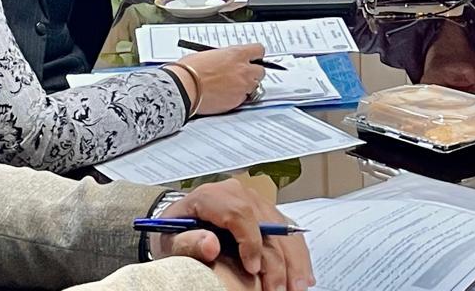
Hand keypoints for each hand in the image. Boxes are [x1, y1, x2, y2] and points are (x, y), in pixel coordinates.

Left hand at [151, 179, 312, 290]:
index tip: (253, 269)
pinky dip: (297, 254)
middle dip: (278, 261)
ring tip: (299, 287)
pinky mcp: (266, 213)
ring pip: (284, 229)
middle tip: (279, 290)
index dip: (251, 242)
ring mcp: (256, 202)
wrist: (181, 220)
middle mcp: (239, 194)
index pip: (240, 214)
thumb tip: (210, 245)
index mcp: (213, 195)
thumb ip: (187, 241)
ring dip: (294, 260)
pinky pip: (288, 231)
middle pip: (268, 225)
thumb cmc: (175, 230)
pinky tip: (304, 275)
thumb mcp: (170, 238)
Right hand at [175, 44, 266, 115]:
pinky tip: (225, 96)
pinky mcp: (237, 101)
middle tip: (242, 75)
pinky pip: (244, 99)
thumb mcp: (209, 55)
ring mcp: (242, 86)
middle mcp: (243, 69)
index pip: (259, 50)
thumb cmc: (190, 70)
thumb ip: (224, 57)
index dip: (255, 55)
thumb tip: (227, 60)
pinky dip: (237, 97)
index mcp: (237, 54)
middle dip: (253, 73)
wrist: (183, 88)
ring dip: (247, 86)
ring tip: (231, 87)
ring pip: (255, 86)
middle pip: (261, 70)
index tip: (252, 58)